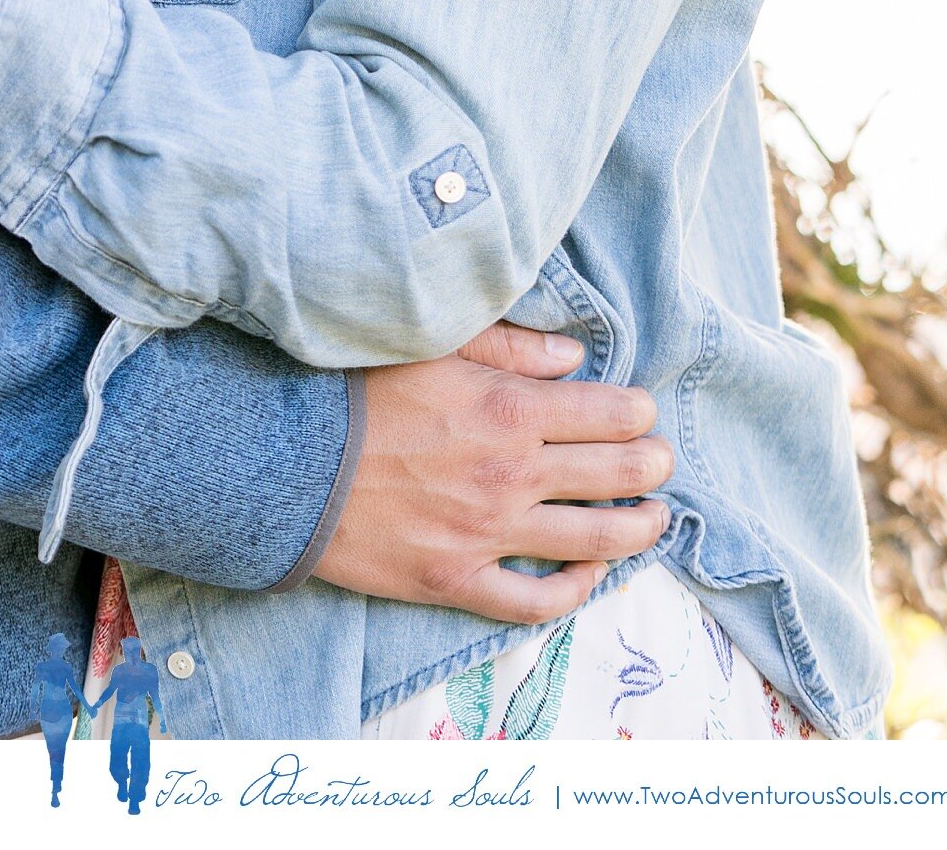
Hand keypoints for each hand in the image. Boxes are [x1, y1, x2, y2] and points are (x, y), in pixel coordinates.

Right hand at [311, 323, 673, 624]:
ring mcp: (486, 534)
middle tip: (663, 460)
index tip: (643, 411)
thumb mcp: (429, 344)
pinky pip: (535, 601)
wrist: (283, 463)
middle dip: (651, 465)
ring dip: (636, 529)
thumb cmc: (351, 390)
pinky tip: (590, 574)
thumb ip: (508, 347)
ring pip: (592, 541)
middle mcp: (509, 474)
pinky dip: (574, 591)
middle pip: (614, 475)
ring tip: (654, 519)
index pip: (607, 413)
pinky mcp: (456, 581)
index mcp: (506, 408)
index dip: (638, 412)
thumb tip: (572, 358)